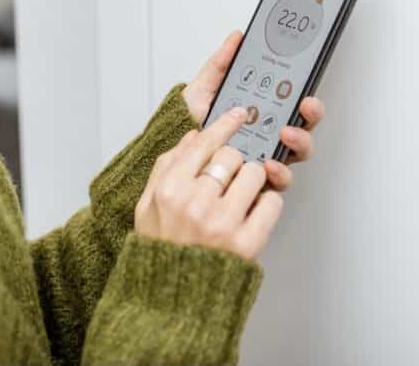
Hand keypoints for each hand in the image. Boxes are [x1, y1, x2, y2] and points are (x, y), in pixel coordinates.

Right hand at [134, 106, 281, 259]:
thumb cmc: (161, 250)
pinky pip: (272, 202)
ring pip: (256, 174)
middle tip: (232, 175)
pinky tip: (252, 213)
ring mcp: (223, 223)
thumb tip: (193, 136)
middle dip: (236, 161)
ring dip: (253, 181)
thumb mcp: (147, 206)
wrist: (172, 302)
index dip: (225, 125)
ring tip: (241, 196)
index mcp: (169, 190)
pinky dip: (267, 203)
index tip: (239, 115)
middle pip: (233, 155)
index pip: (203, 143)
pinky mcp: (247, 243)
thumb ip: (166, 166)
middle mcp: (195, 203)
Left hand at [182, 30, 326, 191]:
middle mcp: (269, 135)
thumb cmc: (190, 121)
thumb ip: (221, 63)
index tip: (305, 91)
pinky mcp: (257, 181)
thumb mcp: (205, 88)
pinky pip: (278, 182)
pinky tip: (268, 165)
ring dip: (299, 142)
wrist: (172, 149)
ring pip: (298, 153)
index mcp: (263, 111)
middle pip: (304, 126)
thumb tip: (237, 38)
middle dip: (311, 115)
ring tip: (284, 134)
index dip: (307, 98)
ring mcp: (266, 157)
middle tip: (303, 106)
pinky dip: (279, 173)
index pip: (295, 104)